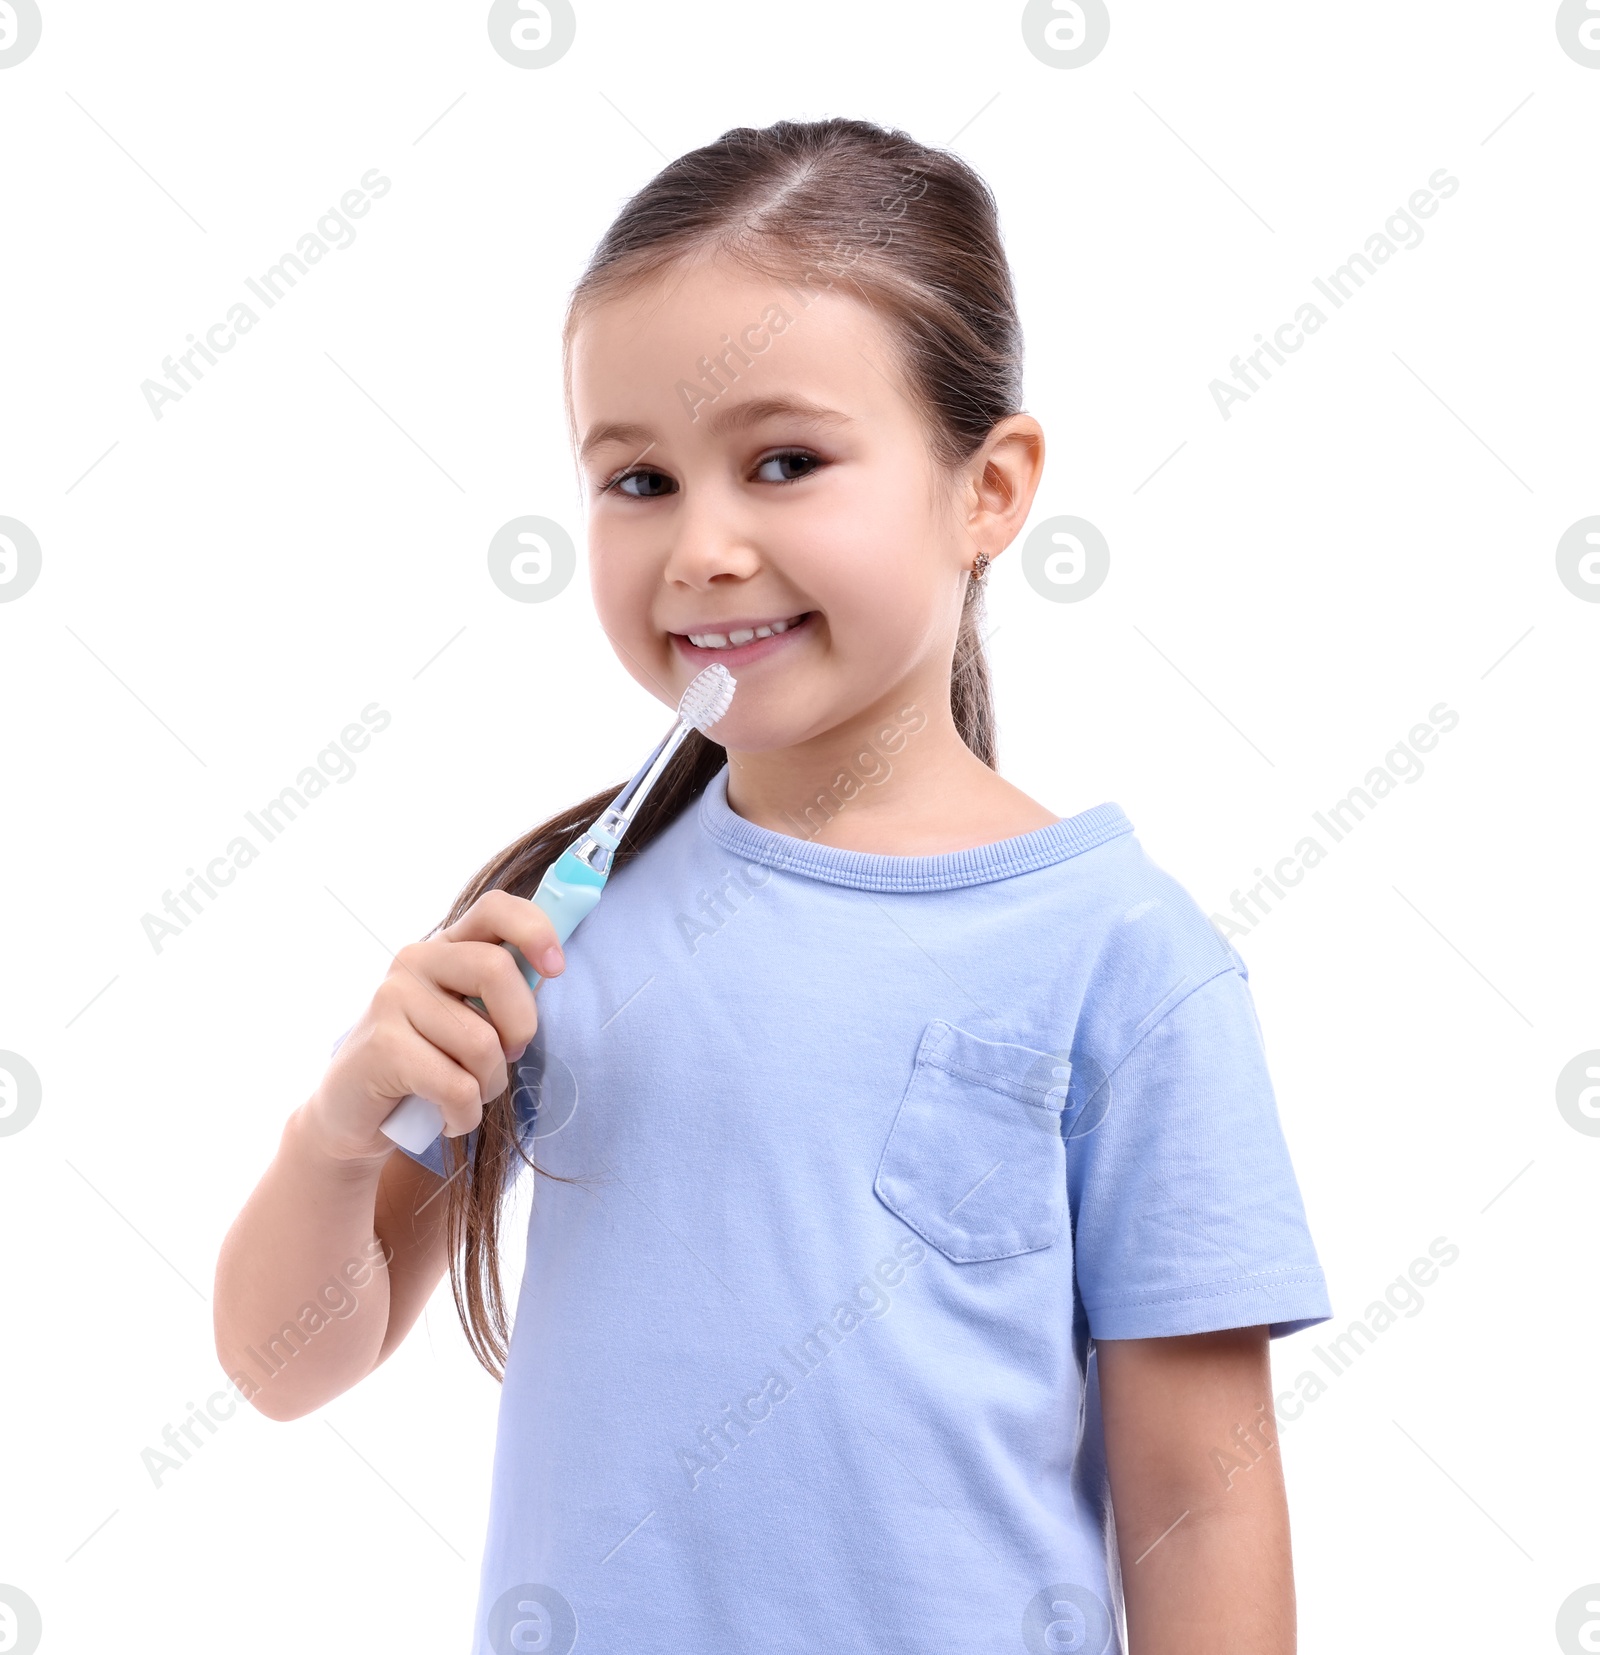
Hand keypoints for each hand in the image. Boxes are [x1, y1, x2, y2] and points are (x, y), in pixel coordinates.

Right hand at [303, 890, 565, 1163]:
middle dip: (520, 1027)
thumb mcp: (468, 1018)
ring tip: (466, 1095)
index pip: (496, 909)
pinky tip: (449, 1118)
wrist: (353, 1112)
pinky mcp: (382, 1045)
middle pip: (496, 969)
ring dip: (488, 1085)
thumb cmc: (428, 1063)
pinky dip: (465, 1114)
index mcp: (446, 947)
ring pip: (482, 1042)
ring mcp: (393, 998)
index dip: (535, 930)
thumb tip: (551, 967)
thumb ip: (503, 990)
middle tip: (508, 1056)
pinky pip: (457, 1086)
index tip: (556, 968)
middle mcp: (416, 960)